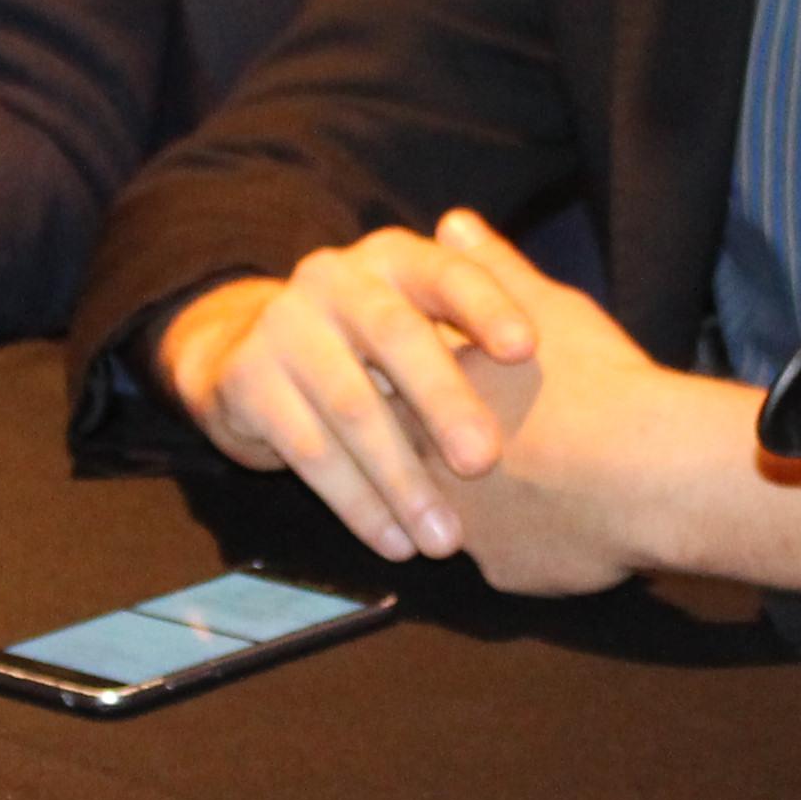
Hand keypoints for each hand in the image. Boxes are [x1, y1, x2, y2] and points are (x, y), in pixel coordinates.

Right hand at [153, 219, 542, 562]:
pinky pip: (310, 452)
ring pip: (353, 408)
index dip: (486, 306)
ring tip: (446, 539)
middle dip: (444, 402)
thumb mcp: (424, 318)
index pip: (445, 272)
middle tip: (484, 462)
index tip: (528, 349)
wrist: (246, 357)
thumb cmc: (371, 347)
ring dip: (402, 480)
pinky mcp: (248, 382)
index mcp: (391, 257)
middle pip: (395, 338)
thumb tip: (554, 313)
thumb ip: (484, 312)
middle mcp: (334, 279)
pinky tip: (395, 542)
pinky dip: (358, 503)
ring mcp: (284, 327)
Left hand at [419, 210, 800, 597]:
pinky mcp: (502, 569)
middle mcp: (429, 468)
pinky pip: (502, 556)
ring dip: (463, 502)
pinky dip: (523, 541)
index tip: (401, 368)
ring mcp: (463, 526)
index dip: (391, 378)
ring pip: (443, 516)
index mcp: (428, 399)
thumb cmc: (596, 381)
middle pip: (398, 459)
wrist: (650, 473)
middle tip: (468, 435)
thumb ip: (489, 269)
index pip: (379, 388)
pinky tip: (557, 524)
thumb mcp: (543, 308)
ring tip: (515, 481)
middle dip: (417, 449)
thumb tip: (452, 225)